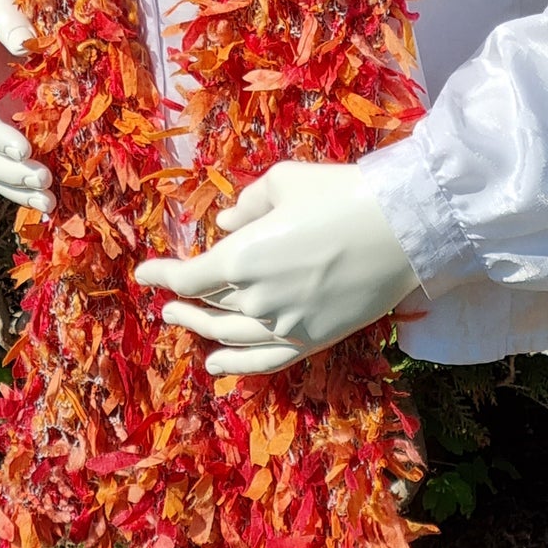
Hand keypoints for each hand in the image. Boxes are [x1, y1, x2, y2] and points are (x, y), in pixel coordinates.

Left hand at [134, 160, 420, 375]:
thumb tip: (226, 223)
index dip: (162, 275)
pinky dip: (235, 365)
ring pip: (230, 335)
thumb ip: (248, 203)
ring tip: (184, 323)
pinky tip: (216, 365)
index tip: (144, 273)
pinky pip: (263, 361)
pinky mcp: (312, 339)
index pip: (188, 276)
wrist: (402, 229)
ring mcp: (284, 324)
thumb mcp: (284, 181)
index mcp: (241, 257)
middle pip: (207, 305)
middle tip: (167, 302)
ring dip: (202, 329)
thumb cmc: (341, 194)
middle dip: (183, 302)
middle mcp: (255, 299)